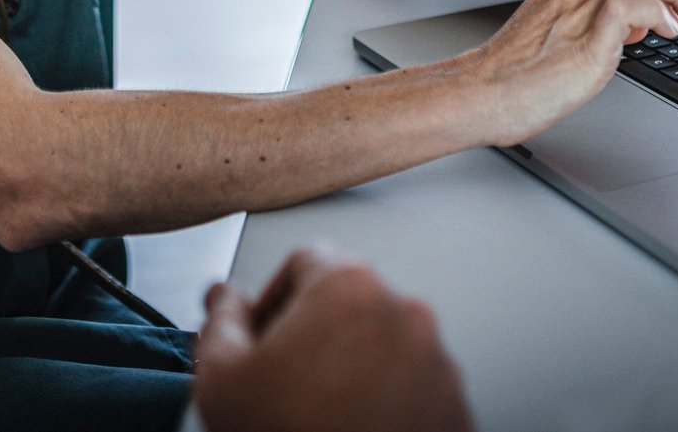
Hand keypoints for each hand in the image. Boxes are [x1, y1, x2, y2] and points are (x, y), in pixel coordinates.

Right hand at [194, 248, 473, 431]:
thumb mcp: (222, 379)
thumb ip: (219, 321)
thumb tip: (225, 300)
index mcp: (349, 288)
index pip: (303, 262)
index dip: (272, 300)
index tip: (261, 336)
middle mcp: (405, 314)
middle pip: (348, 305)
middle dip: (315, 337)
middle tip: (286, 385)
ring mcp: (439, 364)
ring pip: (384, 348)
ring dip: (354, 370)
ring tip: (322, 418)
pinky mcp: (457, 410)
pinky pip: (415, 391)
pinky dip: (388, 405)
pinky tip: (355, 431)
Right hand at [465, 0, 677, 144]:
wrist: (482, 94)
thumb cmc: (512, 79)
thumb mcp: (558, 41)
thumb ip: (592, 28)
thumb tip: (629, 35)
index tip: (672, 11)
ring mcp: (579, 6)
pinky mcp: (588, 34)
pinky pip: (636, 5)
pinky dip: (659, 15)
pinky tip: (665, 33)